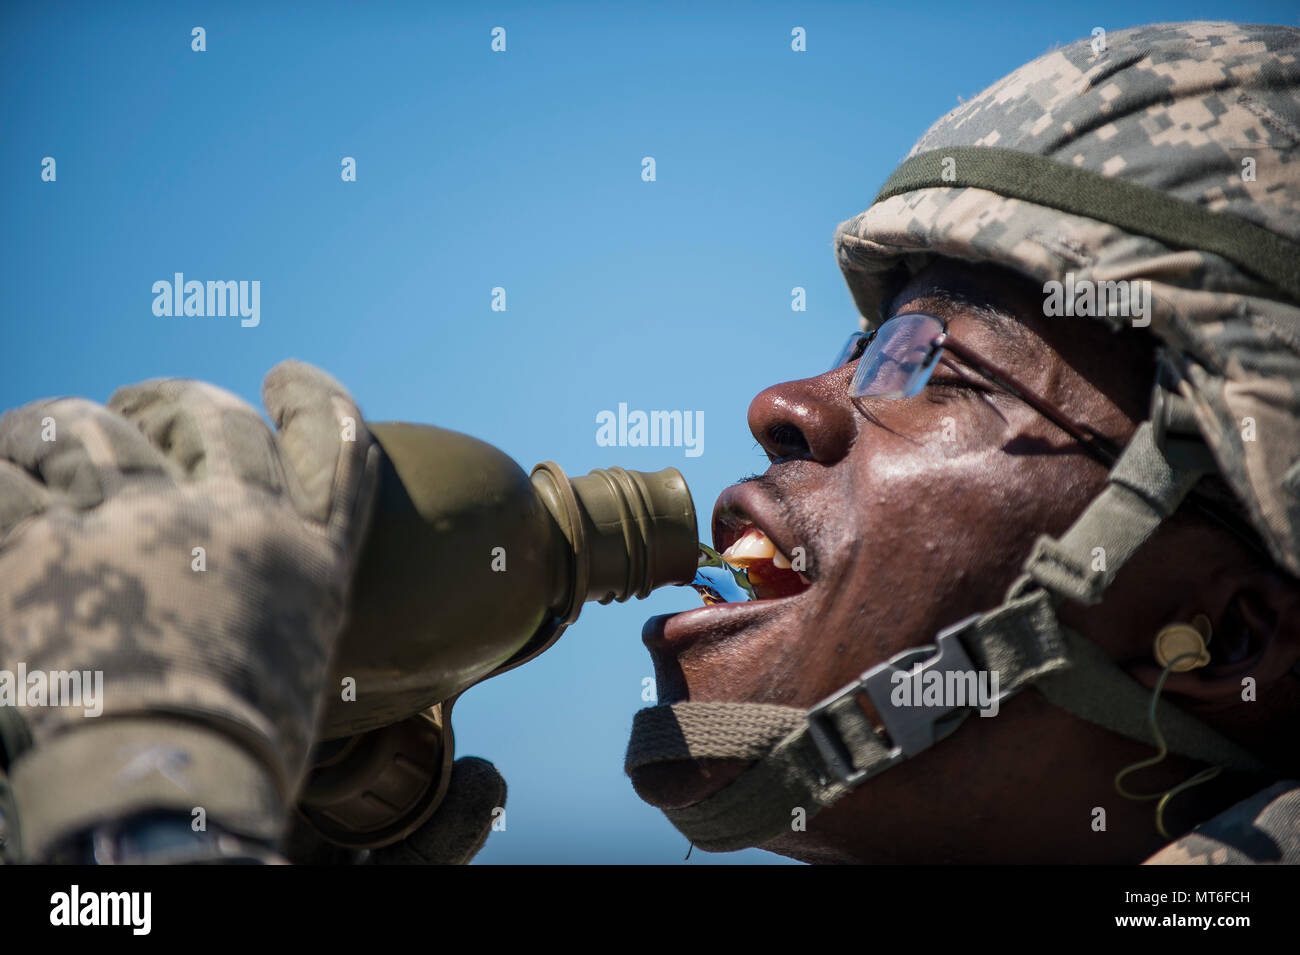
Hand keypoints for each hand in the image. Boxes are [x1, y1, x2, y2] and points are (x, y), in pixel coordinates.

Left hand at [0, 360, 378, 860]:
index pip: (333, 441)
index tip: (285, 379)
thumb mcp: (291, 667)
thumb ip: (273, 606)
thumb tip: (228, 590)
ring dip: (63, 427)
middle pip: (209, 416)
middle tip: (138, 410)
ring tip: (36, 438)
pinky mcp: (45, 547)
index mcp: (302, 552)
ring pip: (97, 429)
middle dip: (171, 403)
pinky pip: (4, 477)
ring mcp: (138, 525)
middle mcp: (229, 520)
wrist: (163, 790)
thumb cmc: (235, 758)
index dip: (312, 397)